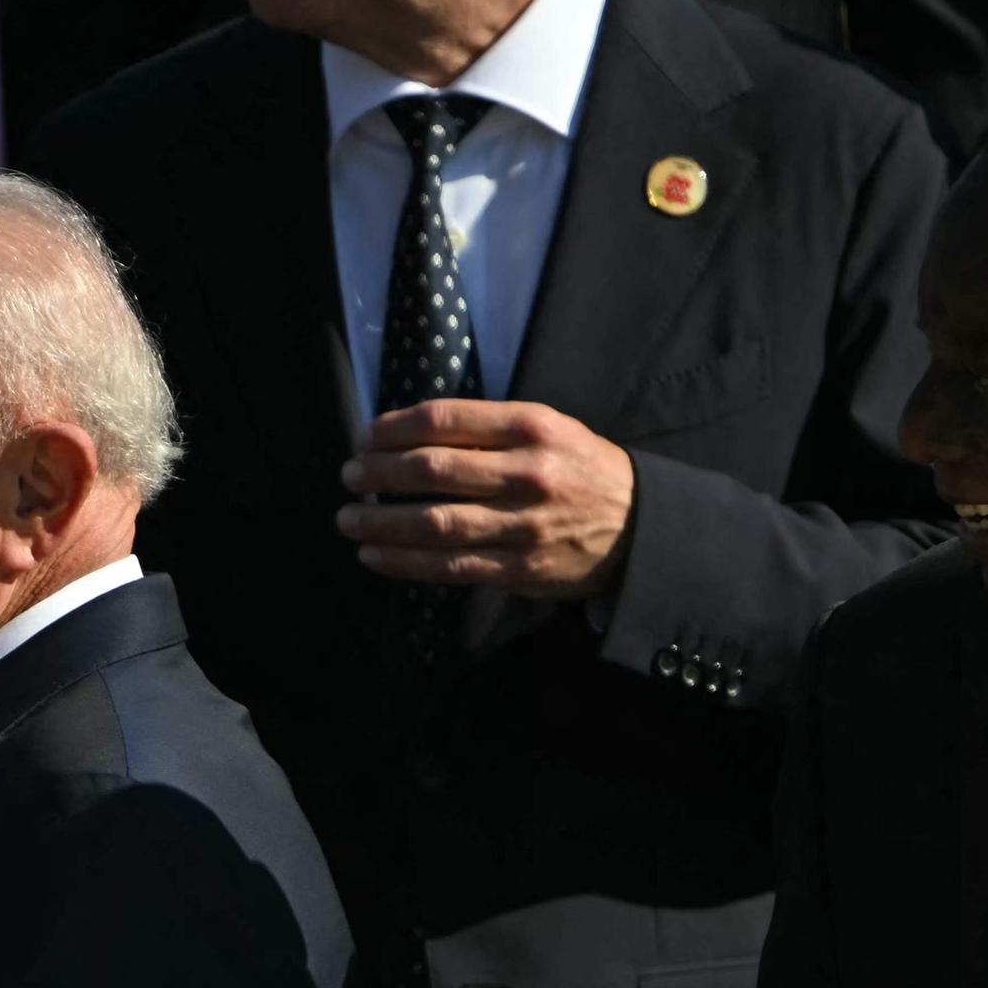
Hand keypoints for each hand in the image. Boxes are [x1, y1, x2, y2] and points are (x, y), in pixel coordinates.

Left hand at [337, 399, 635, 597]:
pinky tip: (374, 555)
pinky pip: (449, 565)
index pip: (444, 419)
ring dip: (379, 522)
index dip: (393, 428)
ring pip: (434, 522)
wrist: (640, 525)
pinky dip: (404, 562)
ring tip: (347, 519)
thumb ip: (487, 427)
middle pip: (432, 469)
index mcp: (531, 428)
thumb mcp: (548, 428)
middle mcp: (527, 474)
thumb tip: (406, 431)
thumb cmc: (579, 468)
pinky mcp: (519, 567)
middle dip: (378, 472)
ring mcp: (523, 525)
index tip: (365, 437)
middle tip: (348, 475)